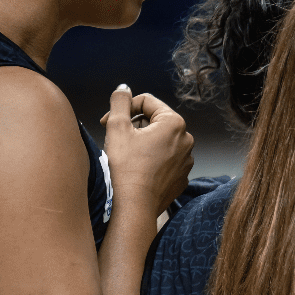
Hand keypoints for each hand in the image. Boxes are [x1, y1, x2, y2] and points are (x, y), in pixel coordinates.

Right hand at [101, 84, 193, 216]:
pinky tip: (137, 169)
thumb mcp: (117, 127)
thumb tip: (123, 89)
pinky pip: (165, 160)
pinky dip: (152, 160)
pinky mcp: (181, 176)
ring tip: (127, 156)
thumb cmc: (125, 167)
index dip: (124, 108)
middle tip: (116, 139)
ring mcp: (186, 160)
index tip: (107, 122)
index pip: (146, 102)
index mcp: (174, 123)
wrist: (134, 206)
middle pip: (154, 121)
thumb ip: (119, 102)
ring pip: (160, 141)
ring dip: (143, 143)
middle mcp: (187, 139)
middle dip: (134, 126)